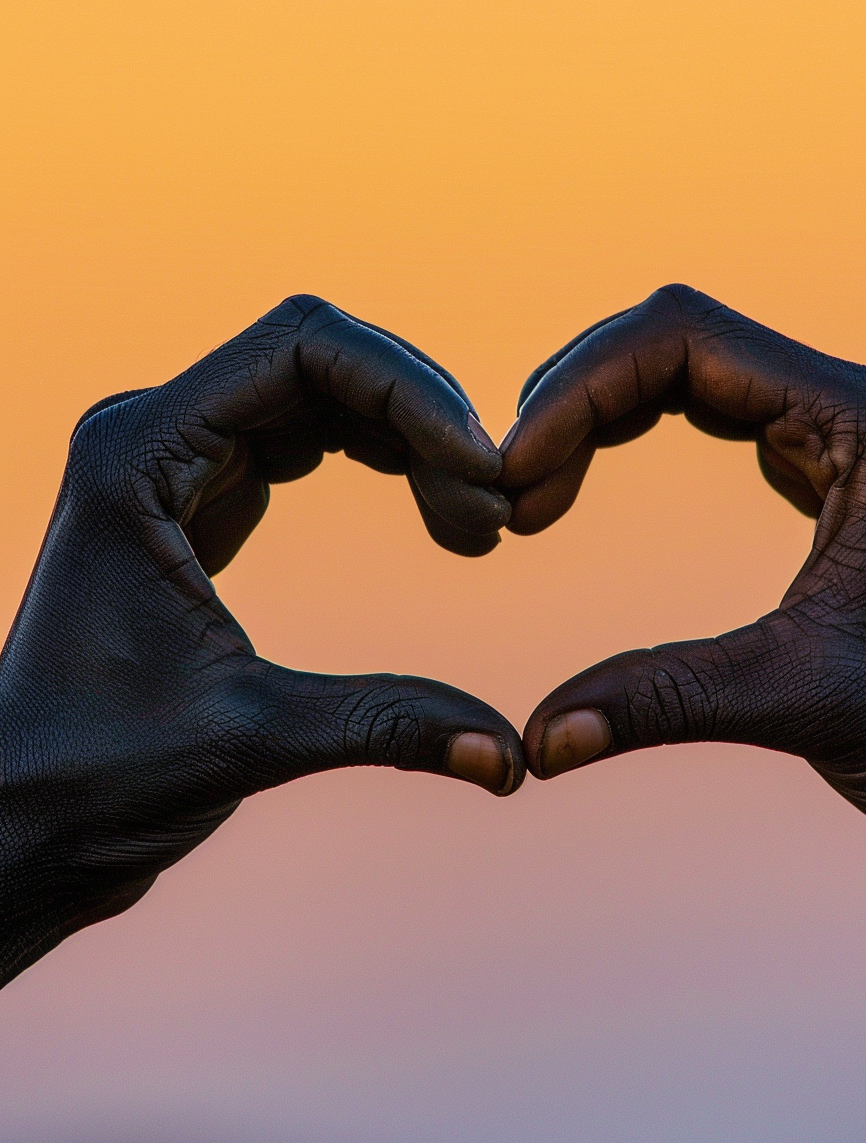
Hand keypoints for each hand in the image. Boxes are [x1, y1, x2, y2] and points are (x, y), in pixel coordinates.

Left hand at [0, 295, 523, 986]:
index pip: (300, 350)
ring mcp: (173, 458)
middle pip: (319, 356)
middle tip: (491, 514)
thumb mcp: (249, 740)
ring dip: (407, 434)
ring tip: (473, 522)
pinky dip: (378, 454)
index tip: (481, 475)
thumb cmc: (93, 781)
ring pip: (318, 388)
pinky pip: (304, 432)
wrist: (20, 818)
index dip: (409, 392)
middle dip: (420, 416)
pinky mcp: (196, 494)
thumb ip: (387, 726)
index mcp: (139, 454)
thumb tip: (513, 757)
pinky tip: (431, 506)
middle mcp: (150, 432)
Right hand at [501, 284, 865, 850]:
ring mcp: (827, 432)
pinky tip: (581, 484)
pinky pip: (703, 407)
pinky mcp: (813, 467)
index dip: (580, 390)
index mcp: (857, 422)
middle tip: (512, 493)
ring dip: (594, 411)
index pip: (684, 338)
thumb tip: (539, 743)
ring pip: (682, 365)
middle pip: (672, 337)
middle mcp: (842, 405)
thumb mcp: (810, 701)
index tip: (515, 475)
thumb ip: (667, 704)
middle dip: (575, 398)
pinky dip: (626, 431)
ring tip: (533, 494)